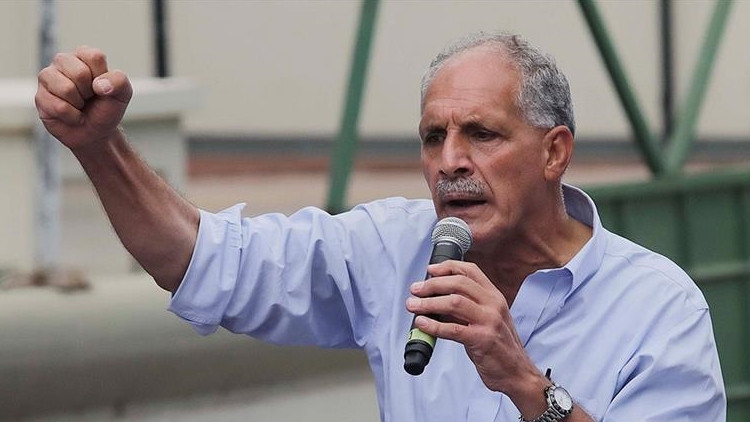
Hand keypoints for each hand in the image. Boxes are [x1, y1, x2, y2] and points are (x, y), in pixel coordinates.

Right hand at [35, 46, 131, 149]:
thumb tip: (99, 85)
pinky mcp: (40, 96)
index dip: (103, 77)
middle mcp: (63, 61)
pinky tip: (72, 115)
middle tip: (89, 98)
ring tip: (79, 105)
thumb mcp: (122, 94)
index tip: (103, 87)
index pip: (94, 57)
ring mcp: (48, 77)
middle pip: (79, 73)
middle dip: (90, 92)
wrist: (95, 133)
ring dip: (79, 104)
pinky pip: (59, 107)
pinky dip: (72, 116)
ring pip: (66, 89)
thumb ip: (119, 81)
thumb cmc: (106, 108)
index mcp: (83, 55)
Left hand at [405, 260, 543, 394]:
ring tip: (413, 305)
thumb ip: (466, 307)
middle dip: (432, 285)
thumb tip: (435, 300)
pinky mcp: (483, 339)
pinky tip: (422, 324)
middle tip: (415, 290)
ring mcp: (490, 321)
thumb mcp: (487, 319)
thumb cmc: (499, 347)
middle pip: (459, 283)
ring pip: (454, 302)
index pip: (470, 271)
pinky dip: (433, 325)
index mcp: (494, 296)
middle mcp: (494, 305)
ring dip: (428, 303)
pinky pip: (453, 329)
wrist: (517, 373)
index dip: (447, 267)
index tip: (430, 270)